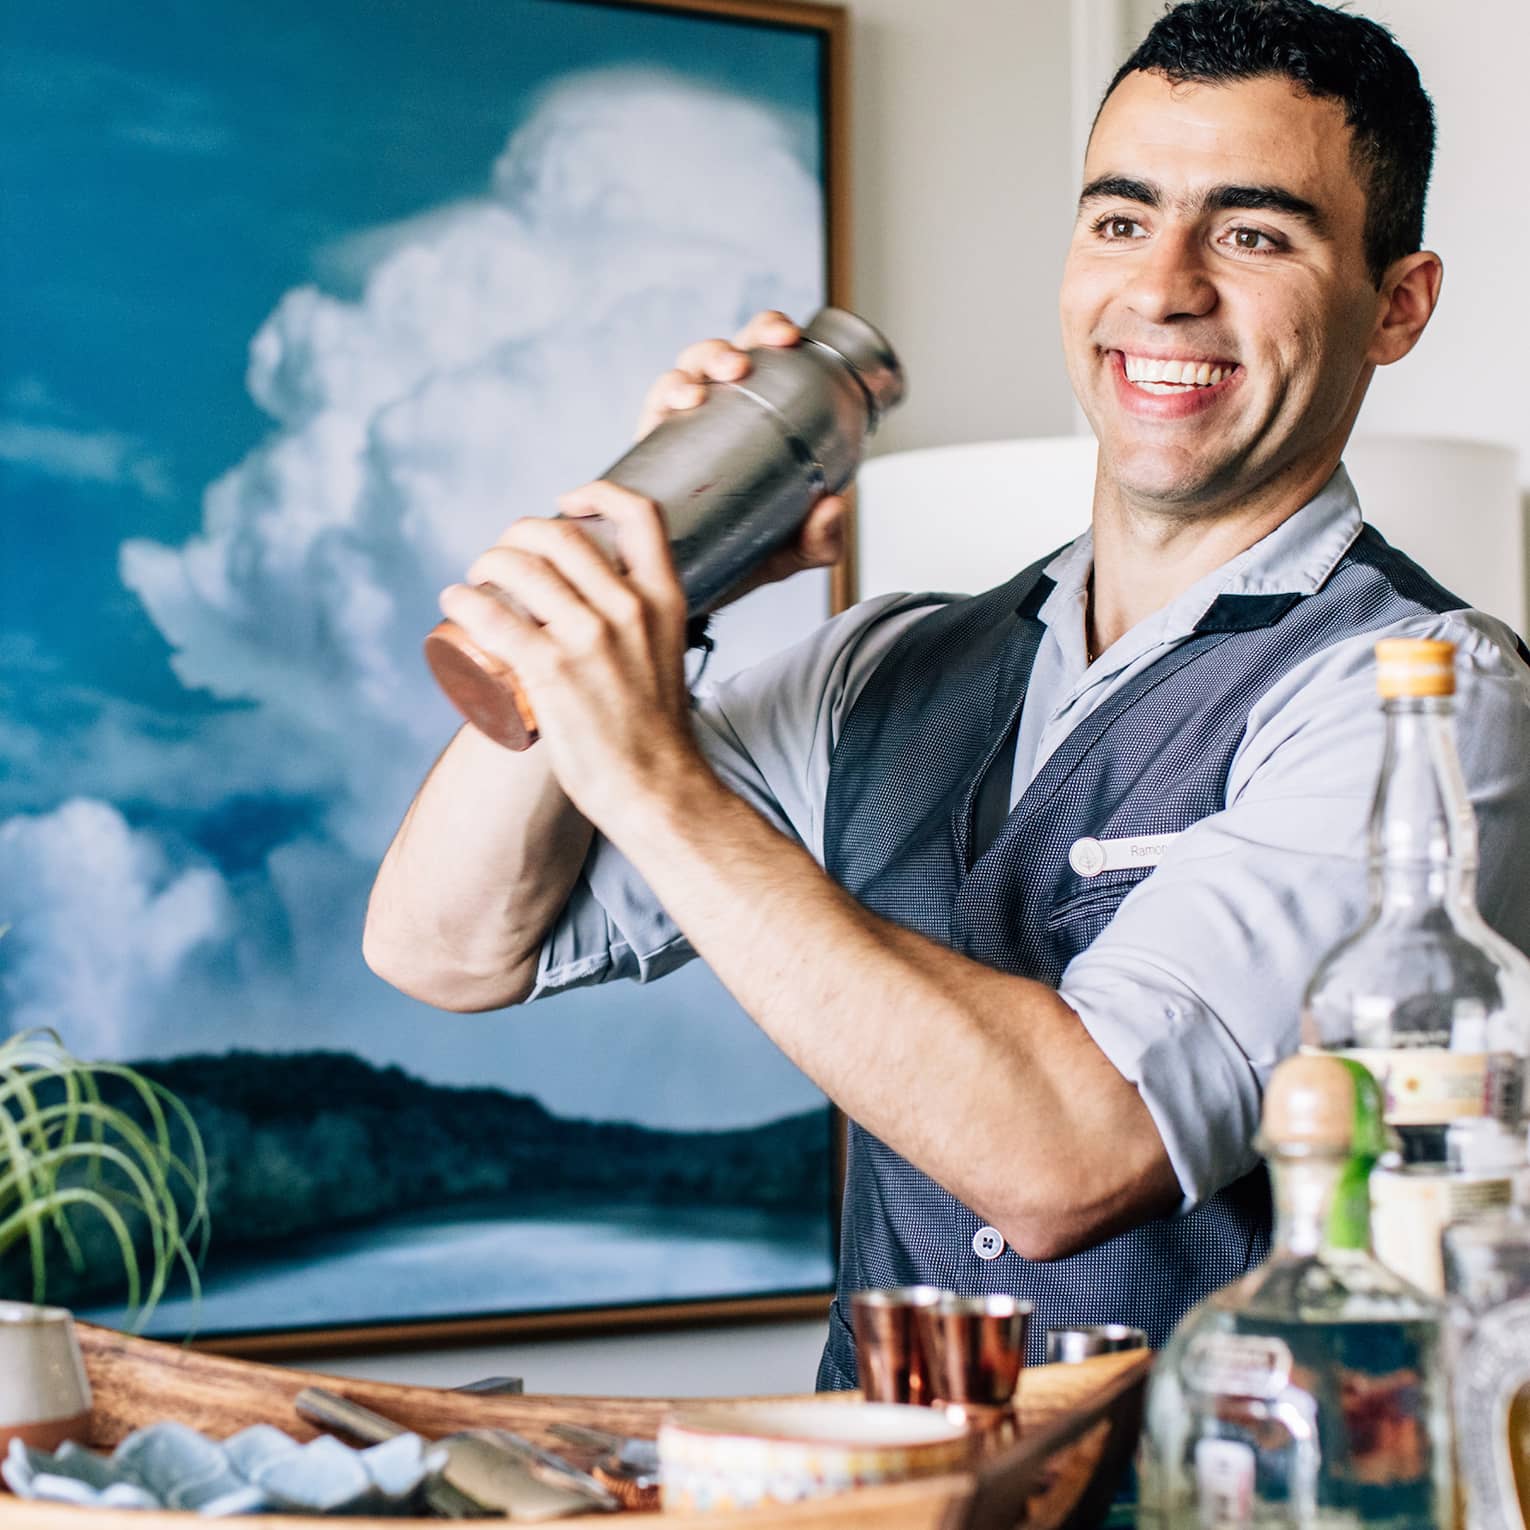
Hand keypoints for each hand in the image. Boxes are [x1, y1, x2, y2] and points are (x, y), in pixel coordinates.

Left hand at [438, 481, 703, 828]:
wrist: (657, 789)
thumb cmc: (654, 733)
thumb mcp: (665, 654)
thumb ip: (640, 619)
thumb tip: (595, 598)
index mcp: (664, 599)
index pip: (640, 513)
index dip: (596, 493)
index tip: (567, 502)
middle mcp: (629, 608)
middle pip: (559, 534)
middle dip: (518, 534)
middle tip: (502, 556)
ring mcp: (589, 638)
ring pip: (519, 566)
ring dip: (484, 563)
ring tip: (473, 581)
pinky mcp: (551, 671)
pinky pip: (492, 617)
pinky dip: (464, 602)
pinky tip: (455, 604)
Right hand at [634, 309, 850, 607]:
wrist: (694, 593)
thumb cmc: (746, 559)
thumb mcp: (791, 552)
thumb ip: (820, 538)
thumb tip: (833, 506)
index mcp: (757, 416)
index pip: (763, 356)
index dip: (770, 332)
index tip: (786, 338)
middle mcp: (717, 413)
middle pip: (719, 356)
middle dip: (728, 347)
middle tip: (740, 367)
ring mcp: (682, 429)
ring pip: (683, 373)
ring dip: (693, 369)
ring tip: (701, 391)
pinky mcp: (650, 451)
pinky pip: (651, 410)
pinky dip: (662, 398)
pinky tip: (675, 406)